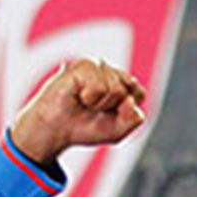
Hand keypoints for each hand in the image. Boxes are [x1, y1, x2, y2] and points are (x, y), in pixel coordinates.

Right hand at [9, 58, 147, 166]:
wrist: (57, 129)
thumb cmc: (85, 126)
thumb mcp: (118, 131)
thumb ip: (133, 119)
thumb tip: (130, 100)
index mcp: (120, 82)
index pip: (139, 92)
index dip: (126, 109)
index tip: (109, 113)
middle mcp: (109, 70)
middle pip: (129, 91)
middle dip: (113, 108)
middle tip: (94, 109)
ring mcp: (96, 65)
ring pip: (116, 89)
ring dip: (100, 104)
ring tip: (85, 102)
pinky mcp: (83, 65)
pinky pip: (99, 87)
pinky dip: (90, 98)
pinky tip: (79, 95)